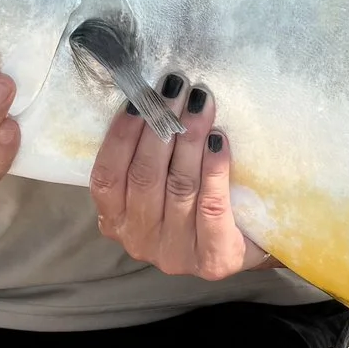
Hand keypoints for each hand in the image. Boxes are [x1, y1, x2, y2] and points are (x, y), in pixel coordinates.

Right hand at [90, 73, 269, 278]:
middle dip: (160, 126)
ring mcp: (175, 254)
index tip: (139, 98)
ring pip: (179, 186)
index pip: (107, 177)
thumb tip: (151, 98)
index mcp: (116, 221)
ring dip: (189, 139)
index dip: (120, 135)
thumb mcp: (159, 186)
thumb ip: (147, 157)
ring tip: (201, 104)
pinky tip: (219, 141)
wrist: (241, 247)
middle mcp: (139, 241)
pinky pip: (212, 206)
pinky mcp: (212, 259)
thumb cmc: (194, 205)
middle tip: (176, 88)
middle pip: (145, 177)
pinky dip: (214, 170)